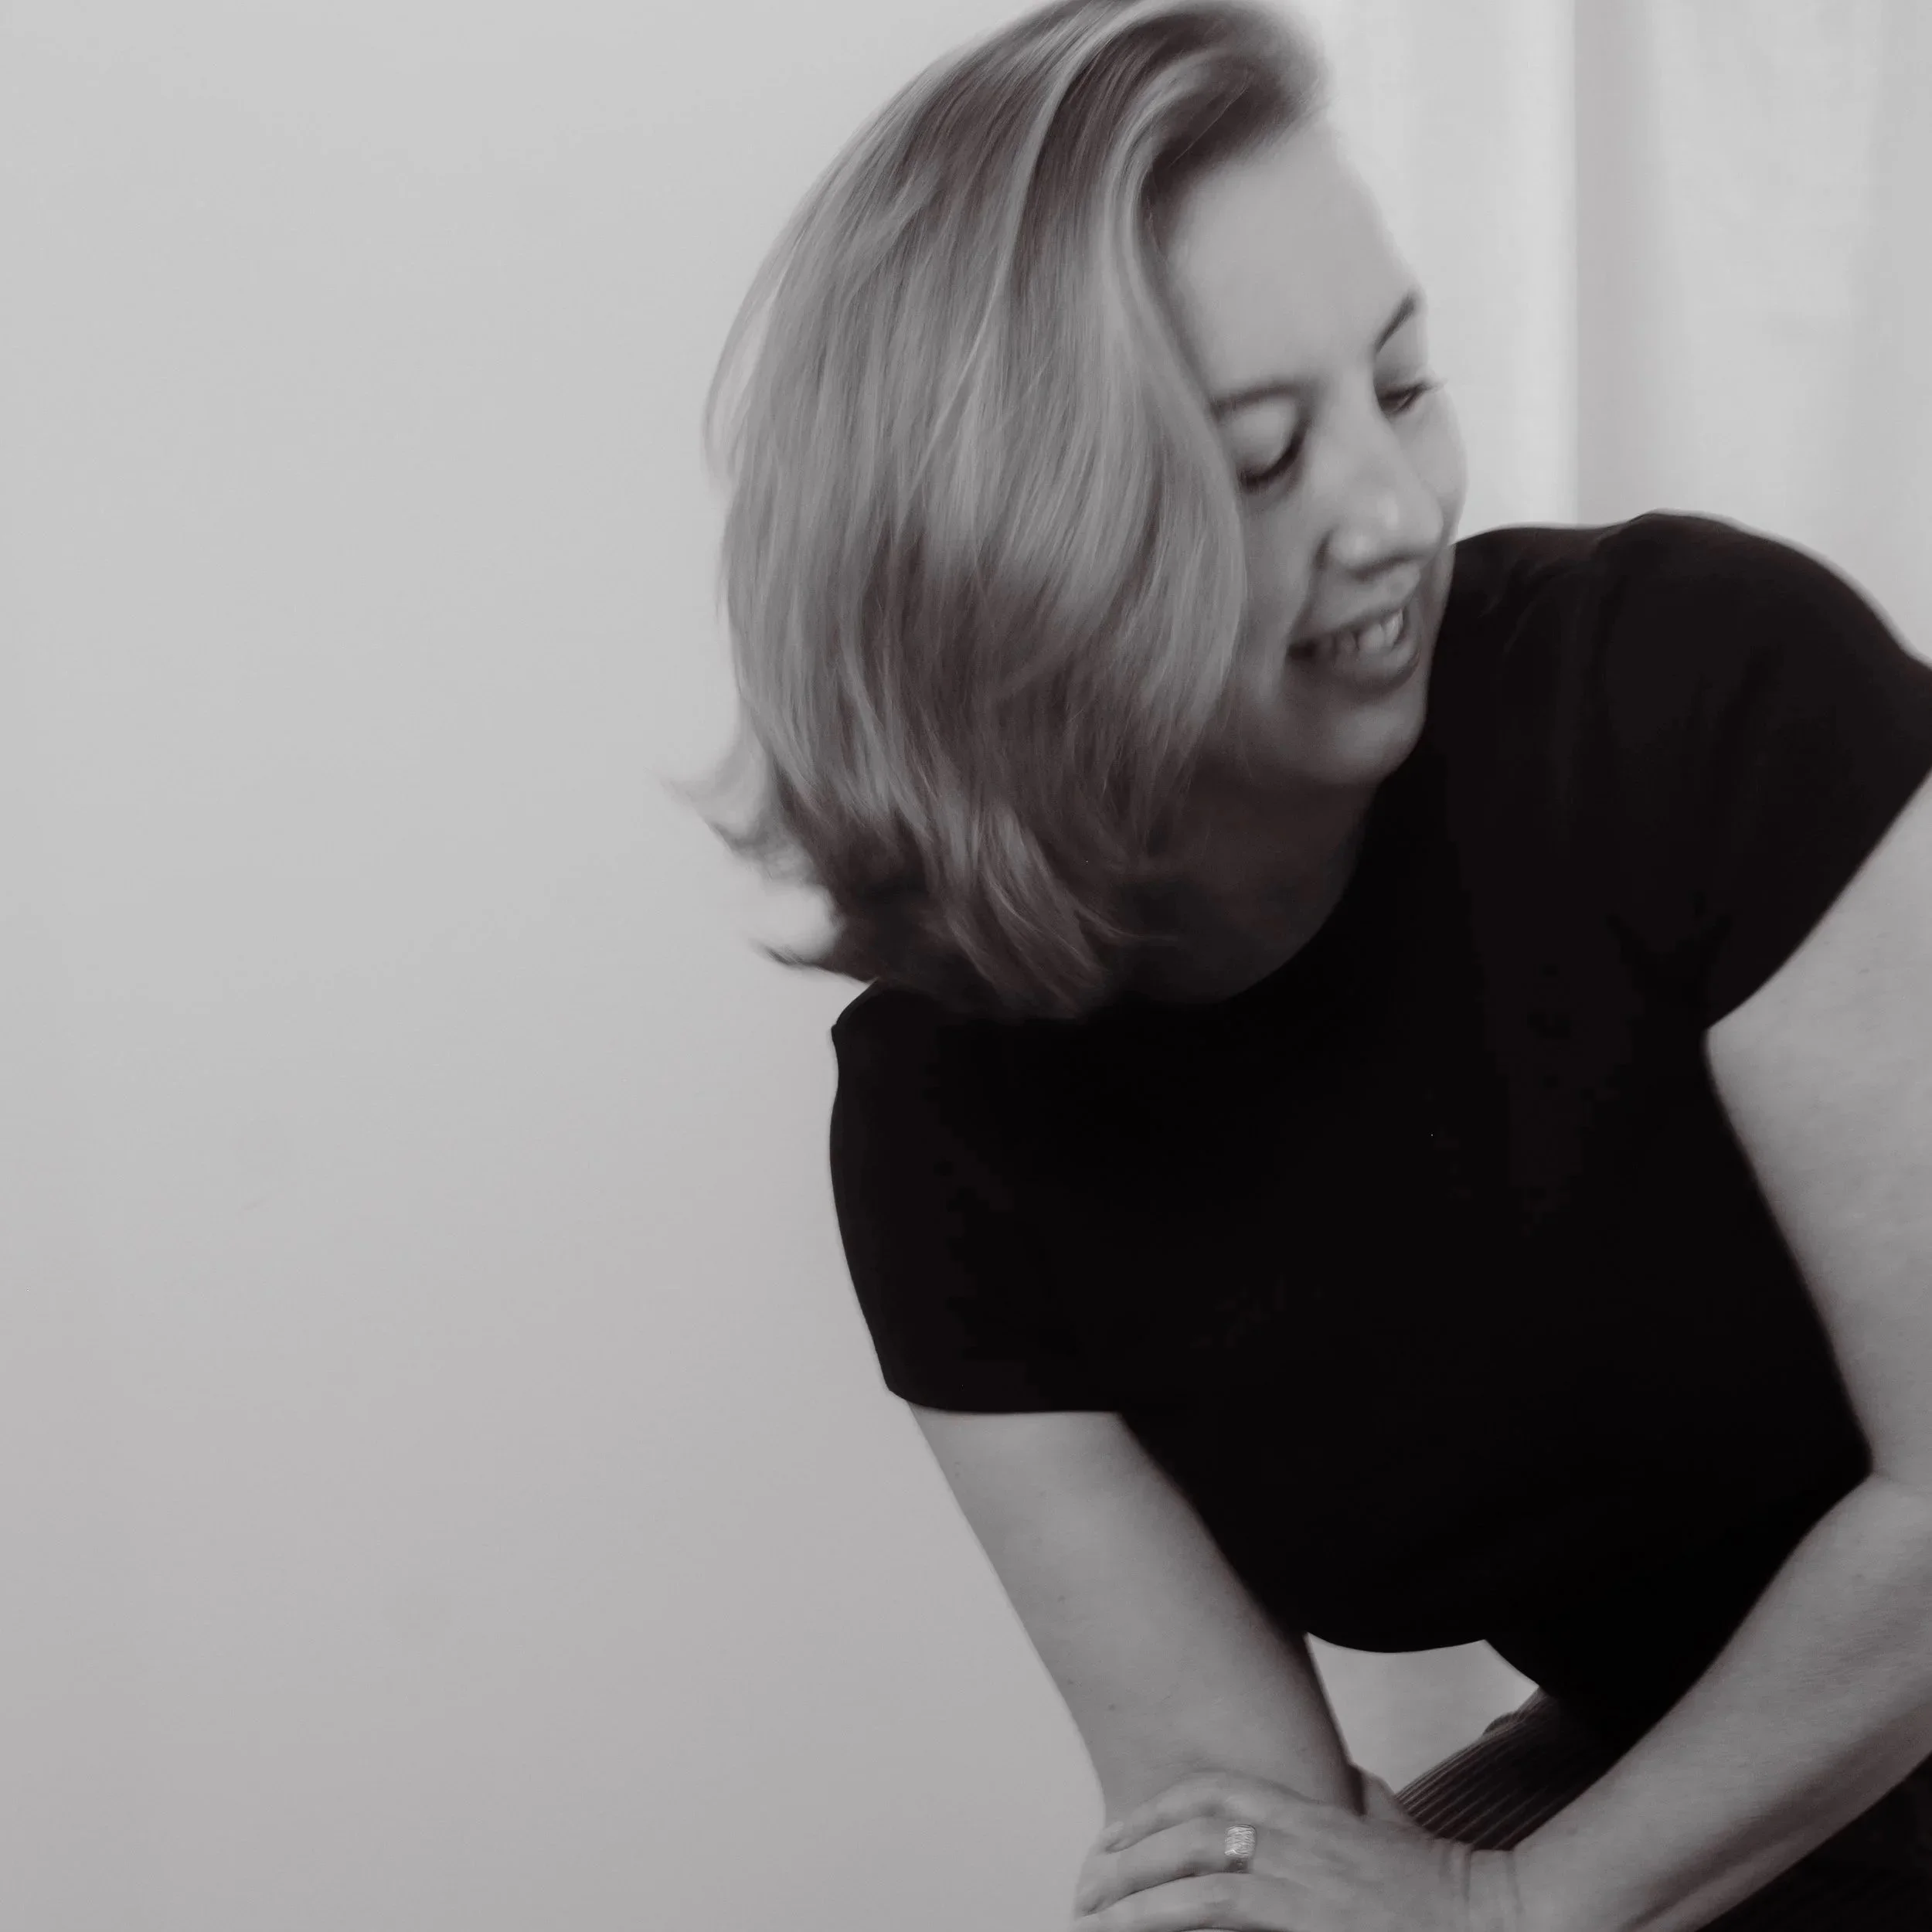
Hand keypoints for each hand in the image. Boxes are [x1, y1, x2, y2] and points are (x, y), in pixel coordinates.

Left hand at [1068, 1768, 1523, 1931]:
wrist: (1499, 1919)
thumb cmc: (1447, 1887)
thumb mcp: (1395, 1827)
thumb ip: (1363, 1801)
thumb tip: (1346, 1779)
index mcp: (1311, 1814)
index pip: (1213, 1791)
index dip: (1155, 1807)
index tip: (1114, 1833)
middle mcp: (1298, 1842)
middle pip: (1189, 1830)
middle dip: (1129, 1853)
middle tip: (1086, 1883)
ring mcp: (1303, 1887)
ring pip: (1195, 1879)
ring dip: (1135, 1896)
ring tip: (1093, 1916)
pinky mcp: (1309, 1926)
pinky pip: (1223, 1915)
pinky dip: (1174, 1920)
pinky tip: (1134, 1931)